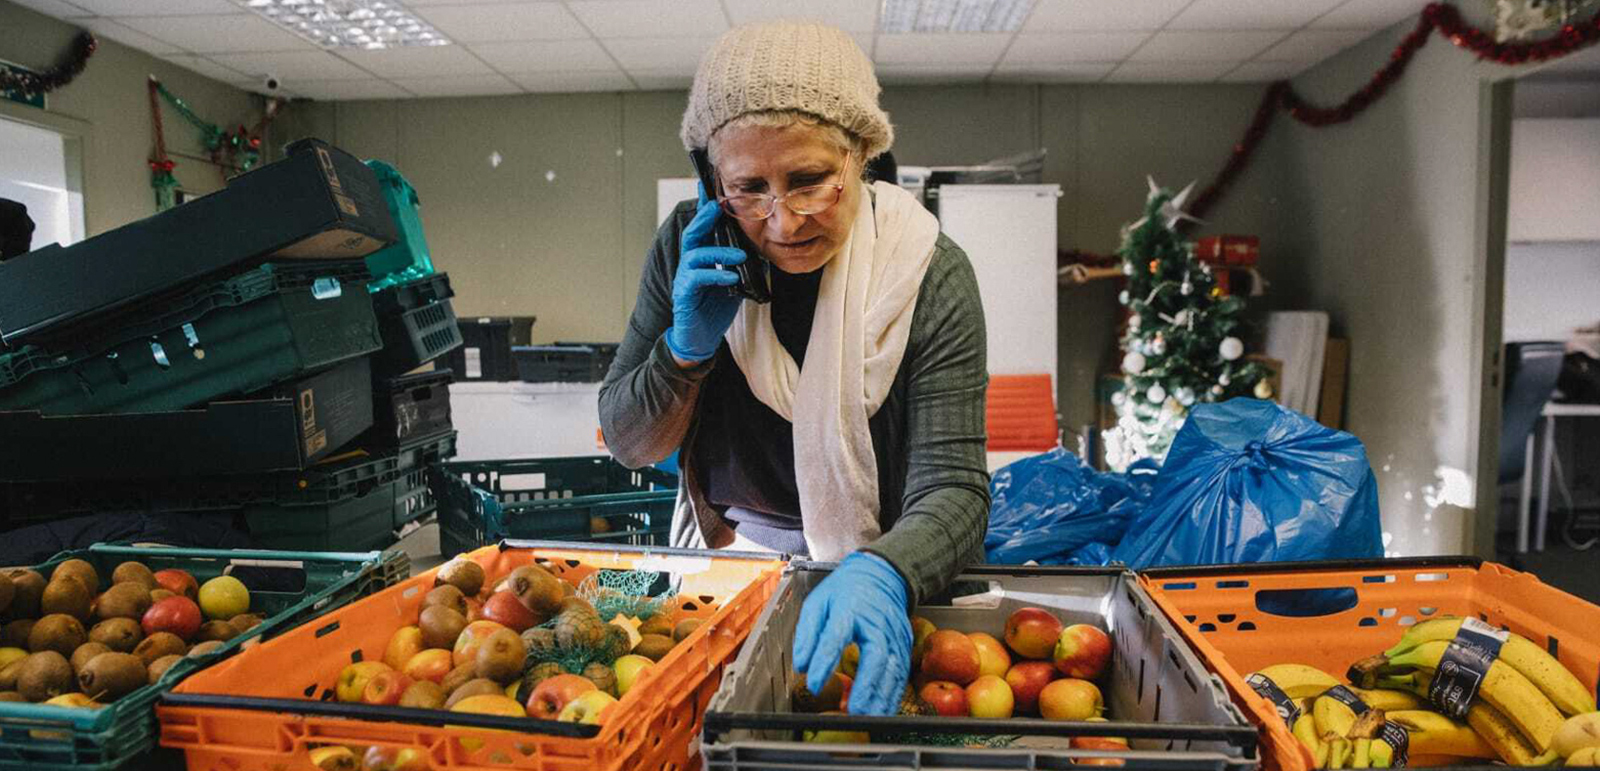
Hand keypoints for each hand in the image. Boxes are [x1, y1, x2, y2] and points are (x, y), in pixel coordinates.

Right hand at [665, 184, 744, 363]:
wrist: (700, 339)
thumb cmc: (715, 307)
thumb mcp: (735, 280)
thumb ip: (743, 263)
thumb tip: (763, 247)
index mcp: (702, 258)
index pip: (704, 229)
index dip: (706, 209)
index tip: (712, 188)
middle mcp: (690, 264)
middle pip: (693, 233)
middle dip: (704, 218)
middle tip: (717, 206)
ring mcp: (685, 278)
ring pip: (694, 254)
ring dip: (719, 251)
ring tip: (740, 254)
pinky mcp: (684, 294)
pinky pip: (696, 279)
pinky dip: (715, 274)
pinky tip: (731, 277)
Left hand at [792, 552, 911, 715]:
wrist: (880, 575)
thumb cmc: (845, 591)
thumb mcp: (818, 602)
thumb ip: (808, 633)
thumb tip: (802, 665)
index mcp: (849, 608)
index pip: (836, 636)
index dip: (824, 661)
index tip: (814, 684)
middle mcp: (876, 622)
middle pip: (875, 655)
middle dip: (866, 685)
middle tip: (853, 710)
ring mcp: (894, 633)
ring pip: (893, 668)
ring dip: (882, 696)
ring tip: (869, 717)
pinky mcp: (904, 643)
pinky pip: (901, 672)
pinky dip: (894, 693)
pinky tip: (884, 710)